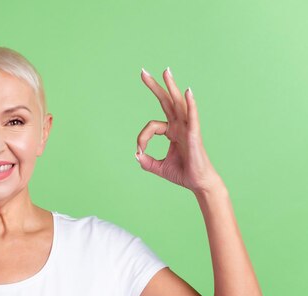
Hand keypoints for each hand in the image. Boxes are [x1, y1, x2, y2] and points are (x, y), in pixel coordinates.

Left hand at [136, 68, 221, 194]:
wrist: (199, 184)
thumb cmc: (183, 174)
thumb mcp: (159, 168)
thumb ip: (146, 161)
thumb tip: (136, 154)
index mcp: (172, 131)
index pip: (151, 126)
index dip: (141, 137)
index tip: (139, 150)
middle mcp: (180, 126)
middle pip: (166, 101)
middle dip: (155, 86)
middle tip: (143, 72)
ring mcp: (188, 128)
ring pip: (178, 103)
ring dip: (172, 86)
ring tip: (166, 71)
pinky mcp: (194, 135)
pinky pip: (193, 117)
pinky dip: (191, 104)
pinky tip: (188, 92)